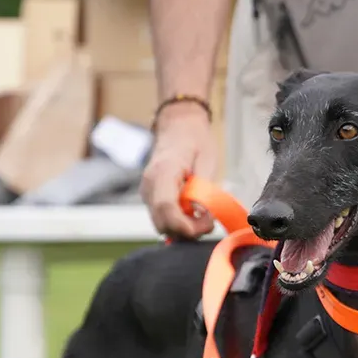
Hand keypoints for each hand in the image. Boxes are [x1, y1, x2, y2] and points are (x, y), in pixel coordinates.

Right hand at [141, 106, 217, 238]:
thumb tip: (202, 214)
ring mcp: (147, 193)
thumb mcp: (206, 159)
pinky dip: (179, 222)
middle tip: (210, 222)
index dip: (184, 225)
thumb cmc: (194, 140)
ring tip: (204, 216)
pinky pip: (163, 218)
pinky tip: (194, 212)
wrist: (178, 127)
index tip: (206, 225)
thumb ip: (204, 188)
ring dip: (184, 228)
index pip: (166, 207)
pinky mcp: (151, 198)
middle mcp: (149, 185)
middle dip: (187, 231)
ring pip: (162, 224)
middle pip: (162, 223)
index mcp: (163, 172)